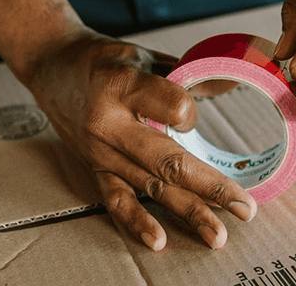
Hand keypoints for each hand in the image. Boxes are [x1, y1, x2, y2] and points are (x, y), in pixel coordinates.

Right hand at [24, 31, 257, 250]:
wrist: (50, 67)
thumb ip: (184, 74)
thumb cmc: (102, 60)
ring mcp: (101, 152)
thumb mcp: (143, 55)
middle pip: (168, 161)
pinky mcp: (94, 169)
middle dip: (211, 187)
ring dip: (188, 212)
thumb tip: (230, 85)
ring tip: (217, 234)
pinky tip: (159, 240)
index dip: (193, 113)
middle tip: (245, 207)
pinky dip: (138, 222)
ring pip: (150, 187)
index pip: (174, 108)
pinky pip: (117, 200)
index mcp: (123, 85)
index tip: (193, 112)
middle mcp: (110, 123)